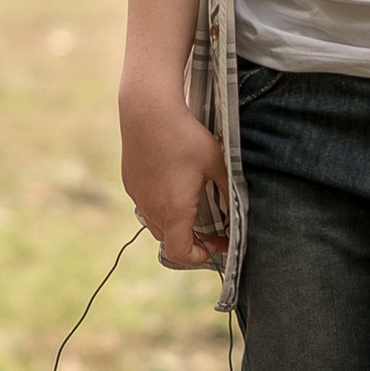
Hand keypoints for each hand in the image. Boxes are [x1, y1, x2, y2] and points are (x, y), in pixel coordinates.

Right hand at [120, 97, 228, 268]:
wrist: (148, 113)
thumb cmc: (184, 137)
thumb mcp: (216, 163)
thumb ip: (229, 189)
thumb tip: (239, 207)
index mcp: (175, 210)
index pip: (180, 254)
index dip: (200, 257)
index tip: (217, 243)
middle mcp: (152, 209)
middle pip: (171, 241)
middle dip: (193, 240)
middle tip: (213, 228)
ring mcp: (138, 197)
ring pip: (156, 224)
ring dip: (176, 224)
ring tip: (193, 206)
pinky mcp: (131, 184)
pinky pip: (146, 206)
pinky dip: (162, 207)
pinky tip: (174, 185)